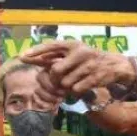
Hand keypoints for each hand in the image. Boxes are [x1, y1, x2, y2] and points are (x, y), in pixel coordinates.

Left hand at [21, 41, 135, 96]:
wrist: (113, 65)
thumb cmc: (87, 60)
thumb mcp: (72, 53)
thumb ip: (52, 57)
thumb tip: (26, 57)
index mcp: (73, 44)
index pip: (51, 46)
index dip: (37, 52)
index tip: (23, 57)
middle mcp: (80, 52)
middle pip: (56, 70)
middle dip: (55, 79)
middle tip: (60, 80)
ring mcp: (88, 65)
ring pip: (66, 83)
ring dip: (67, 86)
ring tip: (76, 80)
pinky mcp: (95, 78)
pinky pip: (76, 90)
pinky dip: (76, 91)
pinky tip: (82, 85)